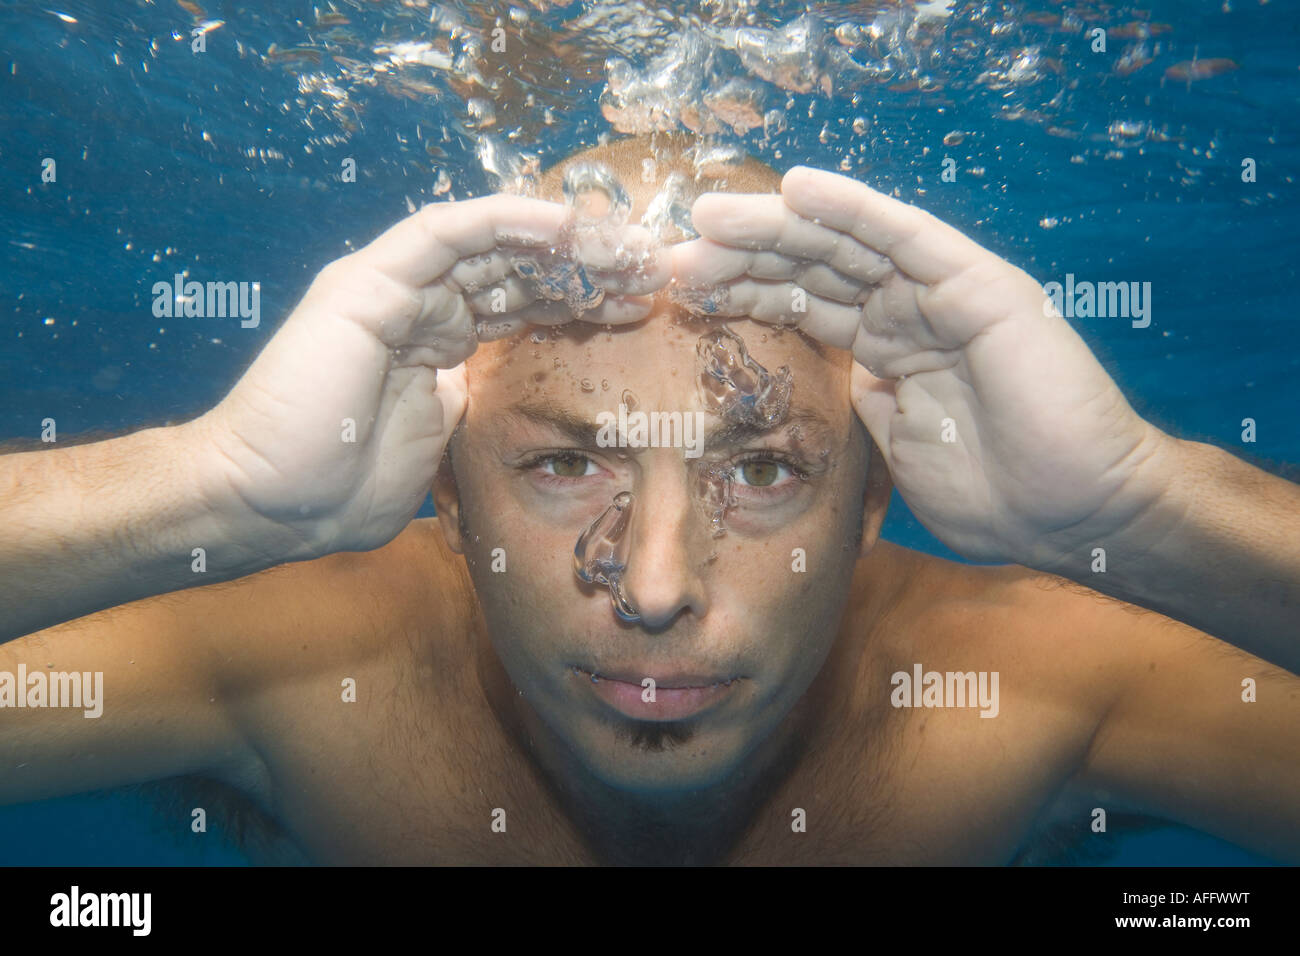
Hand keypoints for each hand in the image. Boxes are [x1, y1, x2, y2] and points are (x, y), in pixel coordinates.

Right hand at [193, 193, 667, 558]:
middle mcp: (416, 304)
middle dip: (585, 266)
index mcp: (431, 341)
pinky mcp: (369, 281)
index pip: (518, 305)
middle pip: (515, 269)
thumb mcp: (432, 445)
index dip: (578, 300)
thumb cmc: (337, 490)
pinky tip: (563, 225)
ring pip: (490, 242)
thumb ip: (462, 408)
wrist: (267, 505)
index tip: (639, 306)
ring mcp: (392, 287)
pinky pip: (447, 232)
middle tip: (650, 269)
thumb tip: (491, 395)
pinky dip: (505, 221)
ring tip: (622, 245)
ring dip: (560, 240)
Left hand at [671, 166, 1175, 566]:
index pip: (802, 308)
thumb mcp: (901, 453)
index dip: (743, 296)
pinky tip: (795, 190)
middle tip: (674, 254)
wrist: (1076, 514)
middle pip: (811, 269)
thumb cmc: (999, 497)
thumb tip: (840, 379)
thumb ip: (867, 407)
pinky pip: (904, 235)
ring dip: (776, 225)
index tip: (681, 294)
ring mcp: (941, 294)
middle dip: (741, 258)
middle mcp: (909, 313)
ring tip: (709, 214)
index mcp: (888, 351)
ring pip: (846, 243)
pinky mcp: (975, 284)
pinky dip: (852, 208)